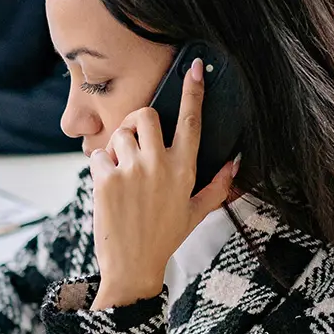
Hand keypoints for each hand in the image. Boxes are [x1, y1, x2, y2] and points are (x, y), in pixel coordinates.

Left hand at [89, 58, 238, 309]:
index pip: (192, 121)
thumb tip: (236, 162)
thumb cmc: (165, 239)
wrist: (132, 267)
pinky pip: (97, 154)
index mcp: (185, 170)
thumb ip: (217, 186)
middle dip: (137, 121)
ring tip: (120, 174)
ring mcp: (132, 170)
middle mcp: (160, 165)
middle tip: (134, 138)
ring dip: (116, 148)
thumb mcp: (196, 213)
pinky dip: (98, 166)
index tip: (195, 67)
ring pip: (118, 134)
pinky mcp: (106, 179)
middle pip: (147, 115)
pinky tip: (106, 187)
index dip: (194, 91)